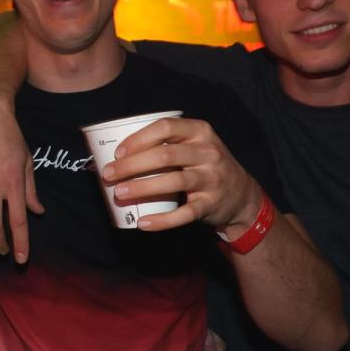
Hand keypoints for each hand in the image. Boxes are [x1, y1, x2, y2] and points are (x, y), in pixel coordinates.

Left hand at [101, 117, 261, 235]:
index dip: (139, 139)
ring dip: (142, 188)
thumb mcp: (195, 145)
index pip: (166, 127)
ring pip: (173, 182)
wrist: (241, 195)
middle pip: (165, 155)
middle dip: (132, 165)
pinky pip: (184, 213)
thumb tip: (119, 154)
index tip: (118, 152)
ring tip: (118, 194)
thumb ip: (167, 144)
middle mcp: (208, 152)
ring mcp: (211, 178)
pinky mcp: (211, 204)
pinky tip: (143, 223)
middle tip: (109, 174)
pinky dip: (162, 220)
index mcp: (199, 131)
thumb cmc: (205, 165)